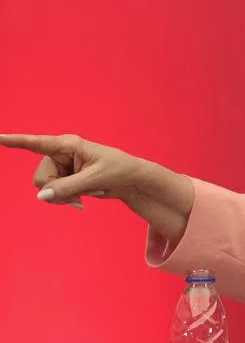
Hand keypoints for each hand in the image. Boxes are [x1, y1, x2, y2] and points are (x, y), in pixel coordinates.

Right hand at [0, 133, 143, 208]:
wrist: (132, 181)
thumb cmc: (118, 171)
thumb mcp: (94, 179)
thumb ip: (67, 188)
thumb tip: (41, 196)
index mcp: (68, 145)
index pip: (36, 143)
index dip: (15, 141)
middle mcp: (61, 154)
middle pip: (40, 177)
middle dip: (55, 192)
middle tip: (78, 200)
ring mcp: (62, 167)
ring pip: (45, 188)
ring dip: (62, 198)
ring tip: (84, 199)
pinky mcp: (66, 179)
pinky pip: (53, 194)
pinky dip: (66, 200)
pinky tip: (82, 201)